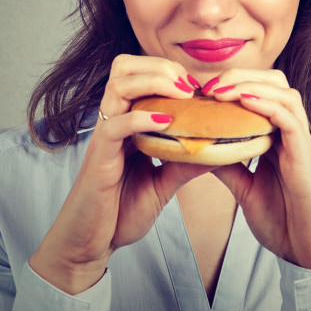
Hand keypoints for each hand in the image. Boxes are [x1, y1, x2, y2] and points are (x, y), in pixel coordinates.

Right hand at [29, 55, 211, 293]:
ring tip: (182, 94)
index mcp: (126, 122)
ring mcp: (104, 137)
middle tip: (189, 84)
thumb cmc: (120, 212)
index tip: (197, 86)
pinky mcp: (99, 158)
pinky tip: (166, 122)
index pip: (139, 74)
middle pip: (124, 67)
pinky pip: (115, 125)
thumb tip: (219, 148)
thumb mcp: (163, 183)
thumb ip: (184, 163)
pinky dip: (142, 118)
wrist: (91, 244)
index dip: (168, 71)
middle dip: (159, 66)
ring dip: (153, 81)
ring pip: (118, 85)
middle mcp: (112, 122)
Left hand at [206, 69, 310, 270]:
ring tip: (221, 88)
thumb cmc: (284, 221)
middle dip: (242, 75)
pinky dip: (267, 104)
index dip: (234, 84)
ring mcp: (301, 141)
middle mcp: (291, 132)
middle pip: (275, 82)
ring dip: (252, 84)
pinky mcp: (305, 154)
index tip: (202, 91)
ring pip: (284, 93)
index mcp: (278, 136)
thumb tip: (200, 149)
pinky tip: (244, 100)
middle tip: (209, 84)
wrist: (309, 251)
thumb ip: (229, 166)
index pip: (261, 92)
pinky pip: (289, 117)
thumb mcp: (245, 188)